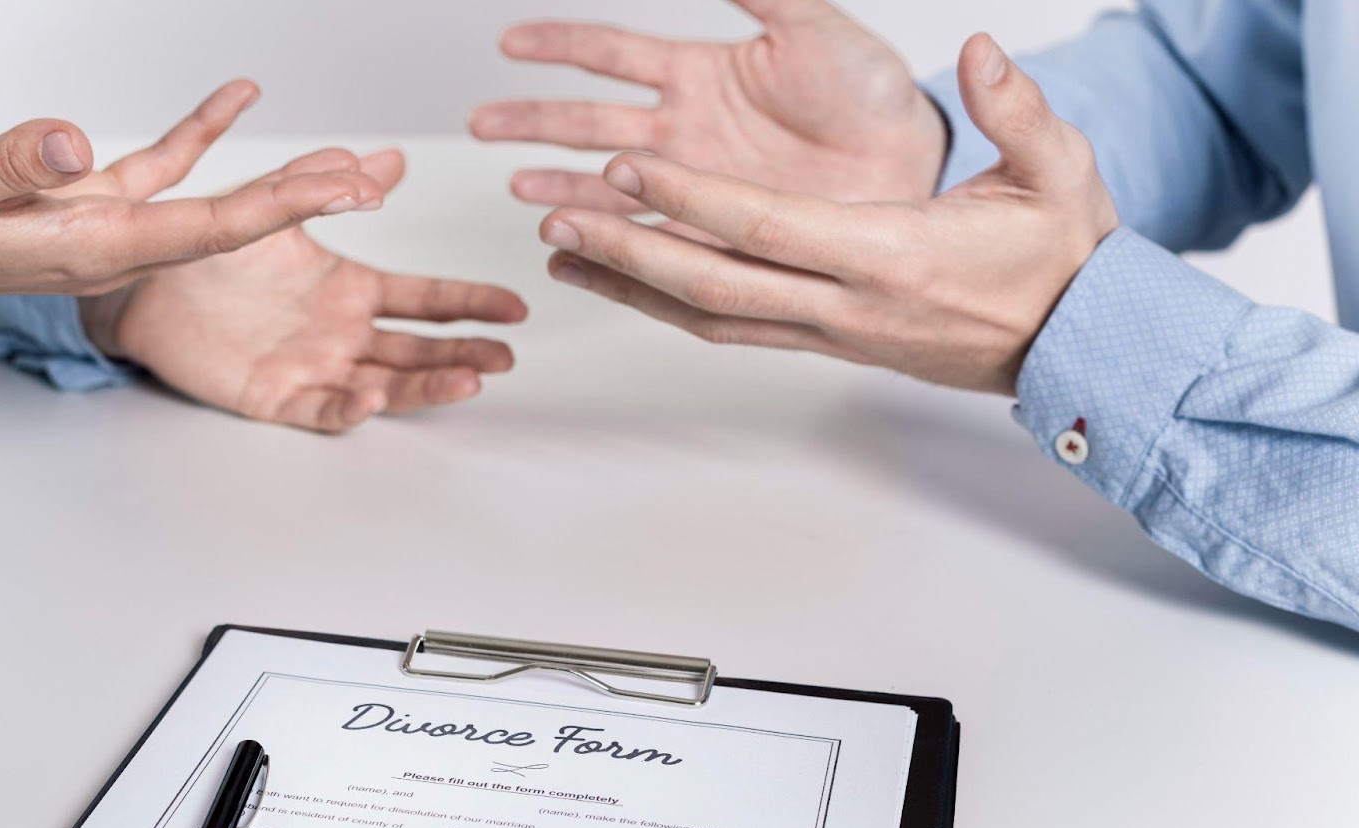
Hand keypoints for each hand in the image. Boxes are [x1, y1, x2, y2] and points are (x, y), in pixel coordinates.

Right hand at [0, 80, 382, 320]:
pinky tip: (239, 98)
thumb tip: (73, 145)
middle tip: (372, 183)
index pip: (210, 230)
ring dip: (273, 178)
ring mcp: (108, 224)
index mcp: (96, 249)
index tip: (341, 195)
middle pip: (231, 224)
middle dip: (303, 204)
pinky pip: (162, 165)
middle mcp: (117, 244)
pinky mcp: (88, 198)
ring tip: (339, 159)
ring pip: (210, 198)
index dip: (281, 209)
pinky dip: (202, 131)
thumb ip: (4, 166)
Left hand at [79, 150, 528, 432]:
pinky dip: (350, 408)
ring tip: (468, 382)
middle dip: (466, 355)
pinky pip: (322, 410)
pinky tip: (375, 398)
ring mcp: (314, 367)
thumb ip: (334, 185)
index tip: (512, 308)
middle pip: (418, 350)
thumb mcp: (278, 208)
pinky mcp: (277, 396)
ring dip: (427, 385)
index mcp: (348, 291)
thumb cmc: (207, 253)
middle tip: (505, 358)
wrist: (140, 287)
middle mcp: (340, 334)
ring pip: (386, 384)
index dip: (470, 304)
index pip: (425, 301)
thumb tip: (390, 159)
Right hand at [470, 0, 946, 213]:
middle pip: (589, 121)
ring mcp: (692, 184)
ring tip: (516, 187)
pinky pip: (644, 236)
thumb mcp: (813, 24)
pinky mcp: (710, 231)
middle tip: (481, 122)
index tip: (512, 43)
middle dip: (533, 119)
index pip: (613, 54)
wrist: (911, 163)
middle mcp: (684, 131)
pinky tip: (569, 237)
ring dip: (559, 182)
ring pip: (604, 182)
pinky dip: (605, 238)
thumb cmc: (874, 92)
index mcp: (701, 74)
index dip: (561, 45)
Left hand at [537, 35, 1118, 394]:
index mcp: (890, 255)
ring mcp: (832, 334)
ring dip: (633, 287)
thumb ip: (1017, 107)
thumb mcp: (1060, 170)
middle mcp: (847, 305)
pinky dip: (673, 305)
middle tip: (556, 220)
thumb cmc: (1063, 257)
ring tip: (565, 255)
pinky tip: (632, 283)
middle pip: (713, 284)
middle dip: (627, 252)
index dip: (688, 200)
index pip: (765, 226)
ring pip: (711, 316)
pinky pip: (735, 327)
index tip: (625, 170)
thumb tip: (978, 49)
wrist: (1075, 344)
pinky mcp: (828, 343)